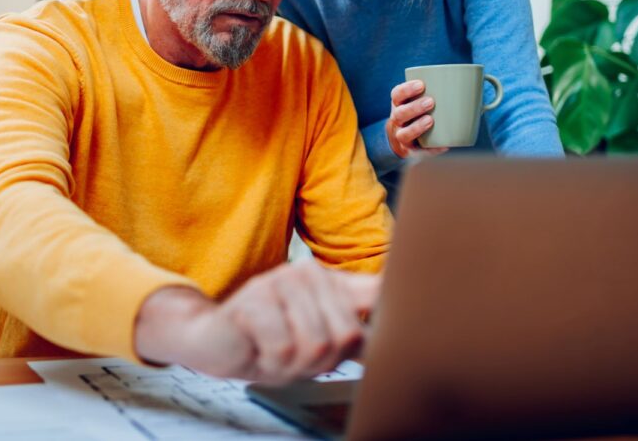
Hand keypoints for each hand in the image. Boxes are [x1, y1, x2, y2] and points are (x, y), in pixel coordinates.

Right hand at [134, 259, 379, 384]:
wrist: (215, 341)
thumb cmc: (270, 341)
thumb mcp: (320, 339)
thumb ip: (354, 333)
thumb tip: (396, 340)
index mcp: (330, 282)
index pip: (377, 288)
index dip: (400, 297)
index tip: (422, 302)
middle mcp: (308, 274)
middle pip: (347, 334)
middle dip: (323, 360)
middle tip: (296, 355)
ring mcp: (280, 282)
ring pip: (316, 344)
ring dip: (294, 364)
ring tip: (276, 352)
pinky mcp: (255, 298)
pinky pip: (283, 348)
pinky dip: (271, 361)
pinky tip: (258, 347)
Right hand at [385, 80, 449, 158]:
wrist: (405, 139)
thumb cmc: (419, 113)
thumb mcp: (419, 100)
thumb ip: (436, 93)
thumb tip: (472, 87)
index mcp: (399, 104)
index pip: (397, 94)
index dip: (406, 89)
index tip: (421, 84)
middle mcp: (397, 120)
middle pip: (400, 113)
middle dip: (414, 107)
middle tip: (431, 102)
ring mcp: (401, 136)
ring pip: (404, 134)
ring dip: (417, 127)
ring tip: (431, 120)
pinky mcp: (410, 152)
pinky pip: (417, 153)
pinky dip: (430, 150)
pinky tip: (443, 146)